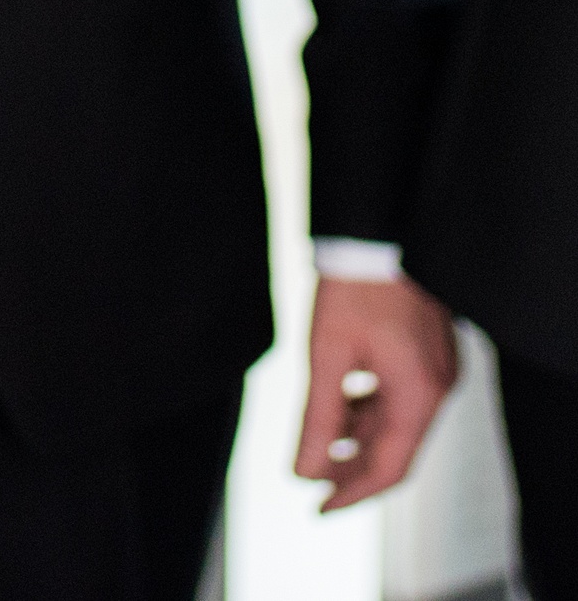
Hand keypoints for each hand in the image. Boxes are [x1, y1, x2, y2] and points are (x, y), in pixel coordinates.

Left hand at [295, 274, 457, 507]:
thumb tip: (303, 470)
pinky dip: (373, 409)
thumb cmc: (353, 287)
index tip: (319, 508)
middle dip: (354, 469)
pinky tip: (342, 405)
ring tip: (321, 445)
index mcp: (418, 394)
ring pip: (399, 424)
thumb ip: (317, 418)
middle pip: (397, 449)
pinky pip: (403, 398)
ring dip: (361, 438)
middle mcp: (437, 388)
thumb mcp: (326, 355)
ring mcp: (438, 370)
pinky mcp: (430, 353)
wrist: (374, 233)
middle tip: (315, 482)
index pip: (388, 468)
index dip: (352, 493)